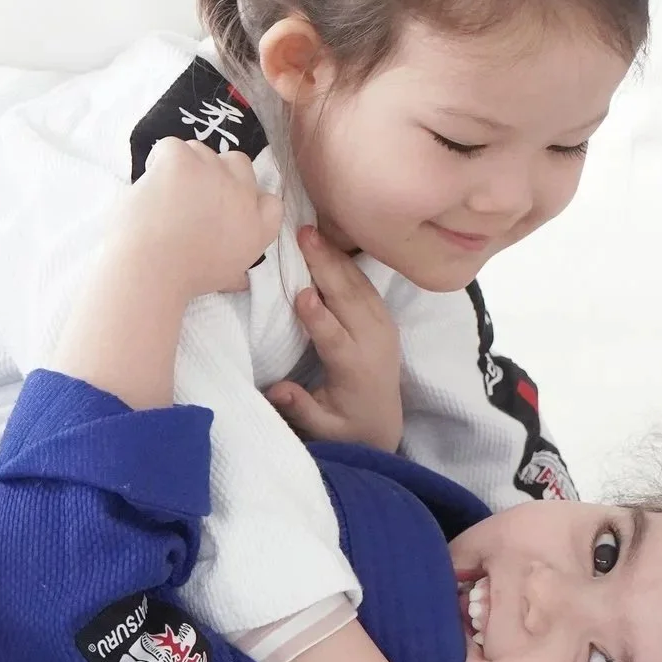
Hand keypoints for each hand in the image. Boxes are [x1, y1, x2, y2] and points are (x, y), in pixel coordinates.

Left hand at [118, 138, 281, 302]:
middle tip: (191, 195)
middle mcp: (242, 195)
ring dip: (184, 166)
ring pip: (200, 151)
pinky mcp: (182, 161)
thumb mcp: (224, 278)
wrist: (151, 271)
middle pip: (238, 163)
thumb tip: (239, 281)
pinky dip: (157, 161)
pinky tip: (149, 186)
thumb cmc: (182, 281)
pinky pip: (170, 146)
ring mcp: (214, 173)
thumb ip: (236, 270)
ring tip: (164, 194)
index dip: (248, 197)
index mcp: (258, 227)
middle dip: (217, 173)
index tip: (225, 207)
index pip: (270, 201)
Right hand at [266, 226, 402, 451]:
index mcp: (355, 369)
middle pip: (348, 299)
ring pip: (358, 285)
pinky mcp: (383, 317)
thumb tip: (277, 390)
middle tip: (303, 237)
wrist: (384, 422)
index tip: (301, 293)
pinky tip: (328, 243)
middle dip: (325, 266)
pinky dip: (346, 262)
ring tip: (311, 231)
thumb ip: (302, 409)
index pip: (336, 338)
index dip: (319, 317)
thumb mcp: (323, 429)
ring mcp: (382, 326)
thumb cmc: (345, 425)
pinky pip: (365, 284)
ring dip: (334, 256)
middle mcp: (373, 342)